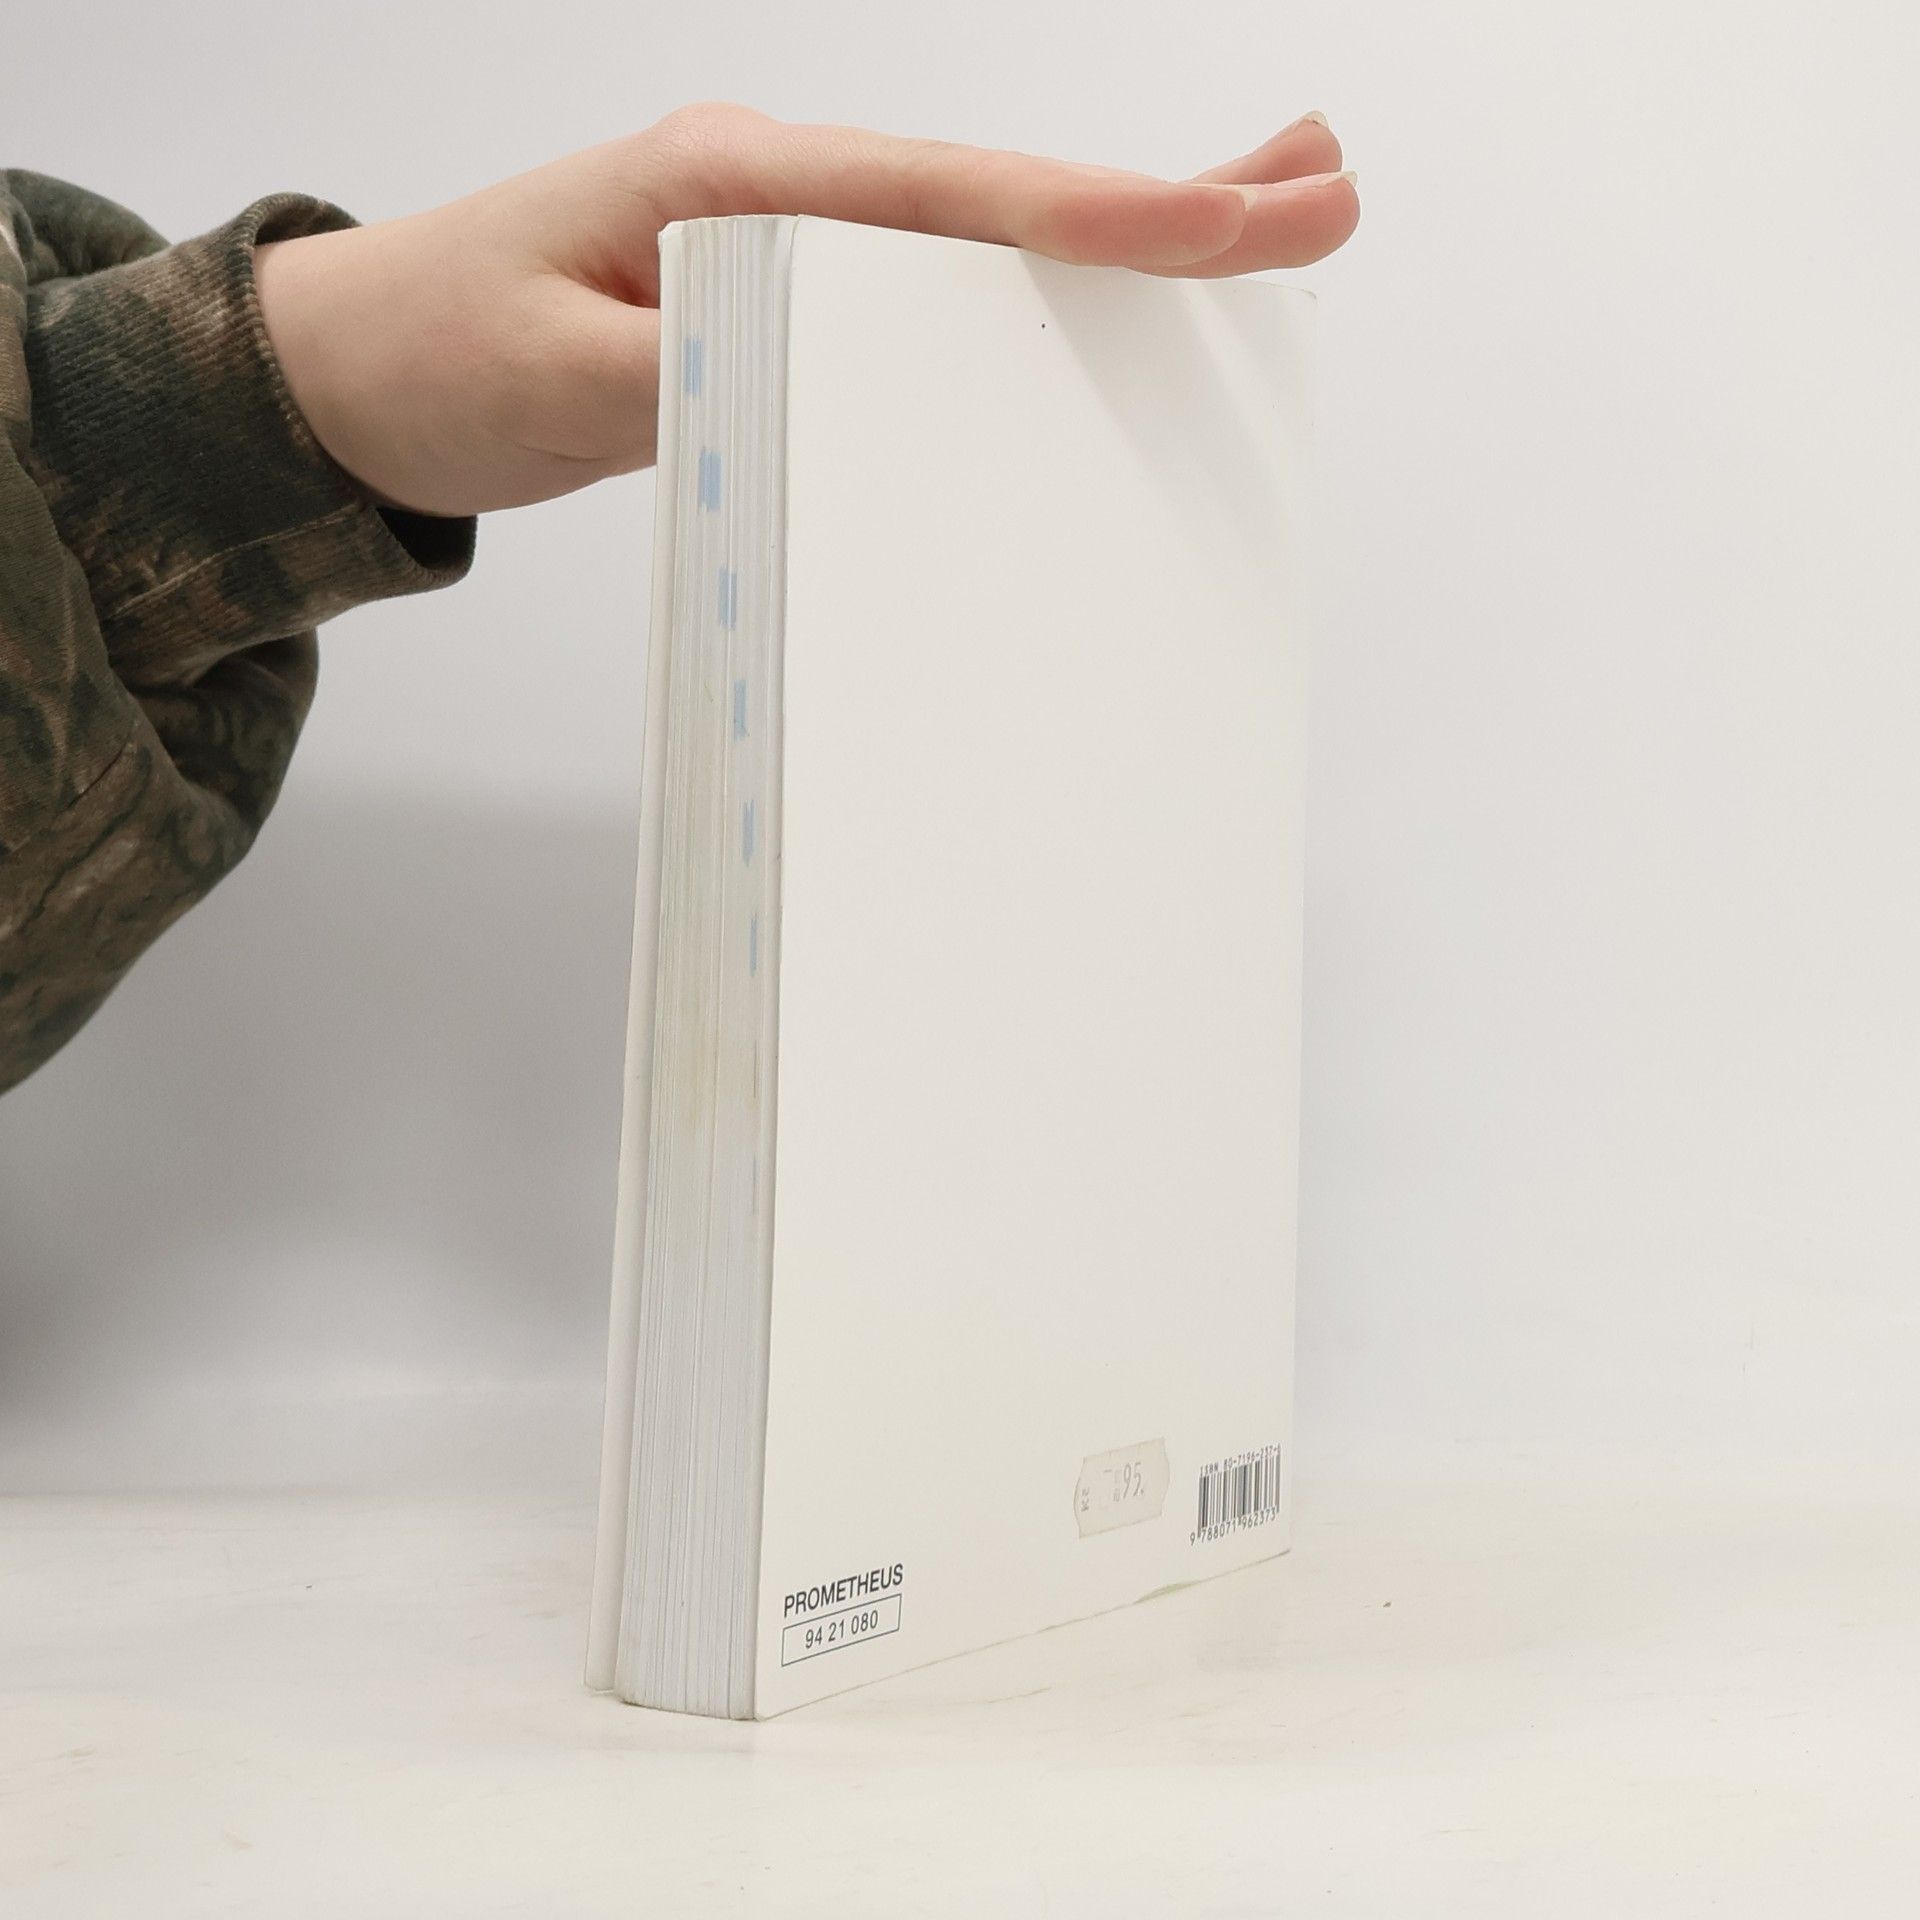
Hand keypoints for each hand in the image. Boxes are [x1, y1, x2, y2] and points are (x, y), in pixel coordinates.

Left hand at [255, 104, 1357, 517]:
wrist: (353, 371)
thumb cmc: (441, 358)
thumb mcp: (563, 381)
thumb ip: (712, 377)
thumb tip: (857, 390)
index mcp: (732, 185)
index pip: (951, 206)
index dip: (1101, 220)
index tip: (1232, 225)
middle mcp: (778, 189)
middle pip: (1001, 198)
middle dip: (1164, 201)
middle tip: (1321, 191)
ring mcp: (785, 236)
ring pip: (980, 237)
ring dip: (1120, 233)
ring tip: (1259, 223)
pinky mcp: (780, 293)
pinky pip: (929, 296)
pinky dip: (1032, 290)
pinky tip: (1099, 300)